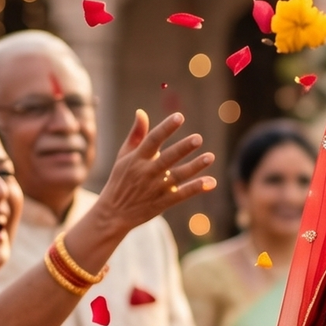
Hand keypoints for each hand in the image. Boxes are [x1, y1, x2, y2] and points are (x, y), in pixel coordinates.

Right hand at [81, 110, 215, 252]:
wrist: (113, 213)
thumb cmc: (121, 179)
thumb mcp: (124, 156)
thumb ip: (136, 135)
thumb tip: (141, 112)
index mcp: (137, 159)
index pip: (152, 140)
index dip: (165, 128)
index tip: (179, 117)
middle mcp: (146, 172)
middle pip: (167, 158)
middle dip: (182, 148)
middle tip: (198, 138)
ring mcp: (155, 188)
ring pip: (178, 176)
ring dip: (194, 167)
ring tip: (211, 157)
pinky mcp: (163, 202)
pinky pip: (182, 194)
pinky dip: (196, 188)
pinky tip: (211, 182)